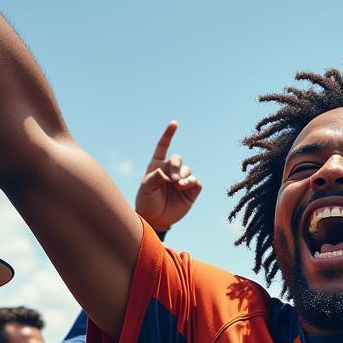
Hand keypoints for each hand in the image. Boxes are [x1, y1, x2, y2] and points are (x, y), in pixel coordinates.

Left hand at [135, 121, 202, 235]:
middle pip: (178, 159)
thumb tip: (166, 172)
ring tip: (178, 186)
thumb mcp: (146, 189)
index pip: (163, 146)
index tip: (174, 124)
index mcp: (157, 166)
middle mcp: (170, 171)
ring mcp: (181, 181)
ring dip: (184, 177)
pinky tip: (185, 188)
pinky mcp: (190, 191)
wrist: (156, 219)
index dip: (169, 135)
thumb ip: (154, 178)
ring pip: (188, 170)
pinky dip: (192, 183)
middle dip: (176, 166)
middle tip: (172, 179)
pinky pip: (196, 182)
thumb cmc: (147, 202)